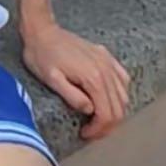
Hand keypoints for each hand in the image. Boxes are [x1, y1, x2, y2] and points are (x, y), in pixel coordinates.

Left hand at [22, 18, 130, 139]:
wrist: (41, 31)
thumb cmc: (42, 55)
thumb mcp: (51, 79)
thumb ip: (72, 96)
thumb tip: (89, 110)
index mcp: (93, 77)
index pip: (107, 114)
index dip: (98, 129)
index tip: (86, 134)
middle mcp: (105, 69)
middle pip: (119, 108)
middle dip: (107, 125)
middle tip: (92, 132)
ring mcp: (107, 61)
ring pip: (124, 96)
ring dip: (114, 112)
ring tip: (97, 119)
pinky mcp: (105, 56)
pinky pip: (122, 79)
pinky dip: (119, 94)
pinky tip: (107, 99)